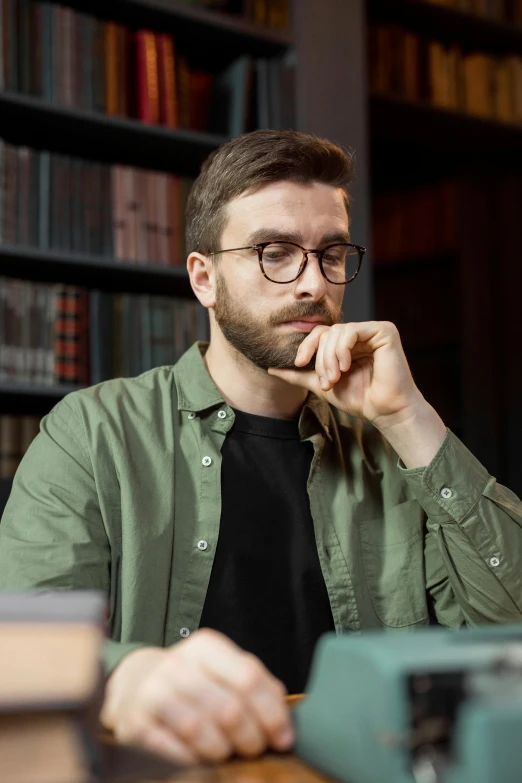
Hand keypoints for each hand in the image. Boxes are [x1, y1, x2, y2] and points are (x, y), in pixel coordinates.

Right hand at [100, 629, 293, 765]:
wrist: (136, 685)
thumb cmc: (190, 681)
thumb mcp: (222, 670)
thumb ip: (255, 686)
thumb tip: (285, 721)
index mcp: (206, 647)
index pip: (249, 678)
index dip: (272, 714)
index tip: (283, 738)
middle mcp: (178, 664)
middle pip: (229, 709)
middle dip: (250, 738)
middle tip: (255, 749)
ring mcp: (154, 692)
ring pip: (201, 731)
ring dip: (222, 751)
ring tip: (227, 752)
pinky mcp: (136, 723)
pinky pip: (174, 751)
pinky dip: (194, 760)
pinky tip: (201, 757)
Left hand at [268, 321, 421, 430]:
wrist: (384, 411)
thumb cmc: (360, 399)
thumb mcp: (322, 385)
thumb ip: (299, 375)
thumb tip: (271, 368)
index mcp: (346, 343)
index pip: (319, 334)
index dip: (306, 347)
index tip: (299, 364)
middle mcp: (360, 334)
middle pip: (325, 332)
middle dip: (320, 358)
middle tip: (326, 381)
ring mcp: (372, 331)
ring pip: (336, 332)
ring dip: (330, 357)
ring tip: (335, 378)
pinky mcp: (384, 331)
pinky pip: (352, 330)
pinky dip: (343, 349)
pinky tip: (345, 366)